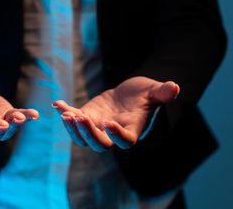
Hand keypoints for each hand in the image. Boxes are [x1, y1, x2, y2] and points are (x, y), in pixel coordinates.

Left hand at [52, 76, 179, 151]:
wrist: (131, 95)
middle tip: (79, 118)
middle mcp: (113, 133)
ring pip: (82, 138)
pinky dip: (65, 112)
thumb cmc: (145, 95)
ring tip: (65, 113)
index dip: (116, 135)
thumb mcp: (154, 91)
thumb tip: (176, 88)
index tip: (108, 123)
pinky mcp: (87, 117)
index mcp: (132, 129)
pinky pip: (73, 120)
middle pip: (99, 144)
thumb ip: (163, 92)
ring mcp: (98, 127)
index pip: (125, 141)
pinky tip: (57, 103)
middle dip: (88, 133)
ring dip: (72, 128)